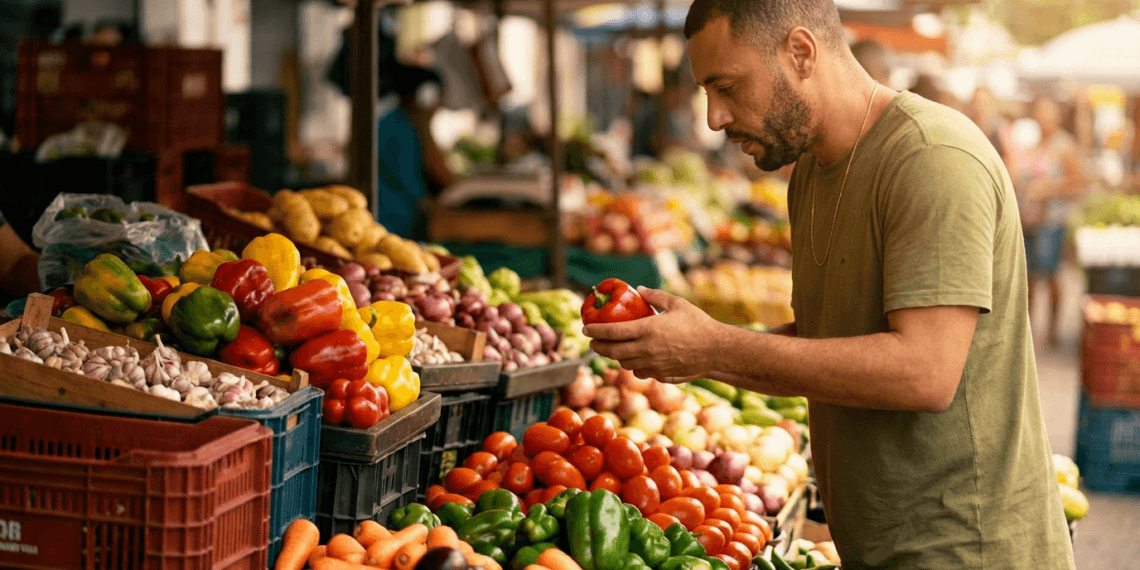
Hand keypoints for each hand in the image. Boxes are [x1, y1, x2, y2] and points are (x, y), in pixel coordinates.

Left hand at [583, 287, 721, 381]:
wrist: (717, 350)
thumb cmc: (698, 324)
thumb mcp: (677, 303)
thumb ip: (656, 296)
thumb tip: (640, 290)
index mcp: (647, 329)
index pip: (612, 332)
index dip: (595, 331)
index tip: (585, 328)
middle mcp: (646, 350)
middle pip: (612, 352)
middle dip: (598, 347)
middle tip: (592, 342)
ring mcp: (653, 365)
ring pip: (624, 364)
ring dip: (615, 357)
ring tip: (613, 348)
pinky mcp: (660, 375)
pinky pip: (639, 372)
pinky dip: (633, 366)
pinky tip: (635, 359)